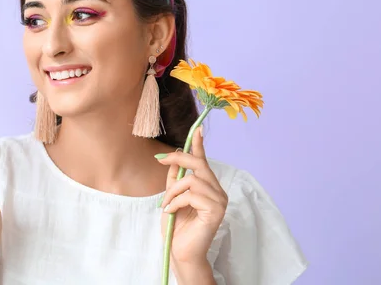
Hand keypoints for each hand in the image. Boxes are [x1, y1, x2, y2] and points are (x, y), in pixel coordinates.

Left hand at [157, 127, 227, 265]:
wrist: (180, 251)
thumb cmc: (176, 226)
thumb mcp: (171, 196)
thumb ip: (174, 178)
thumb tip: (172, 156)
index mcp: (208, 187)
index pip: (204, 162)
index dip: (199, 145)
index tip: (197, 129)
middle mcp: (218, 191)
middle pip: (198, 164)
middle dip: (178, 160)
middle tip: (161, 161)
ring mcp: (219, 201)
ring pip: (193, 180)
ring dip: (173, 191)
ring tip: (167, 204)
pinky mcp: (216, 210)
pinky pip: (192, 195)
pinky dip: (176, 202)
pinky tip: (172, 212)